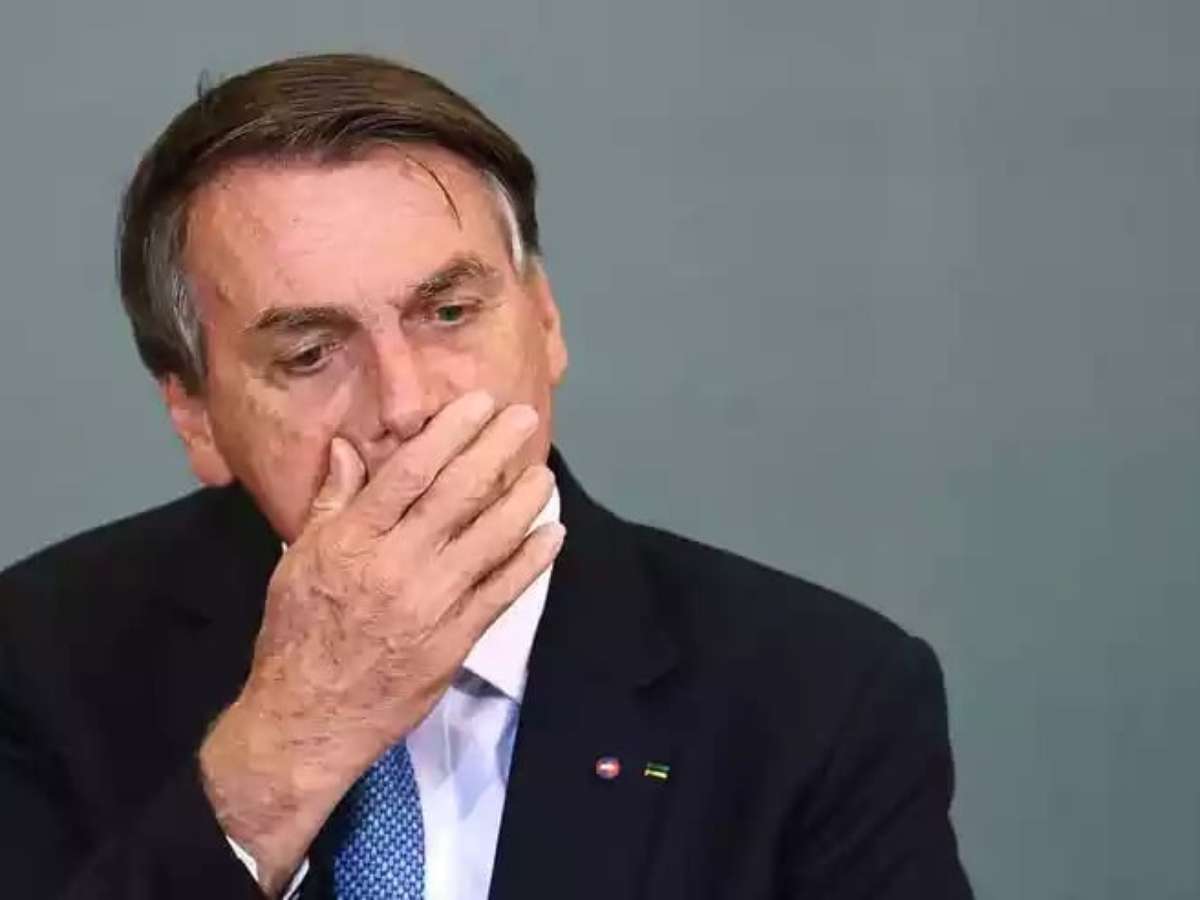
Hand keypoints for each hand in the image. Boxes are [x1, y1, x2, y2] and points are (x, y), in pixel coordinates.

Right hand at [198, 391, 563, 894]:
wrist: (309, 719)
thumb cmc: (297, 634)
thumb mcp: (298, 561)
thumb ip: (332, 502)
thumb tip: (352, 446)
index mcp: (352, 540)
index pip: (409, 472)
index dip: (449, 432)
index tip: (478, 404)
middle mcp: (396, 564)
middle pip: (457, 494)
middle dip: (496, 450)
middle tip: (525, 418)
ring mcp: (431, 604)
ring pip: (489, 539)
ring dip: (523, 500)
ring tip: (544, 471)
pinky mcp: (456, 640)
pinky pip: (502, 593)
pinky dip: (530, 562)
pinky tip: (552, 534)